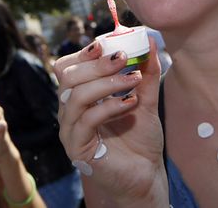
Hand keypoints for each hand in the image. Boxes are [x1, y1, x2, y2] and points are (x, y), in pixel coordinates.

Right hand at [55, 39, 168, 205]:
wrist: (146, 175)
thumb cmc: (139, 139)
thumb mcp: (144, 99)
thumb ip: (145, 72)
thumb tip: (150, 41)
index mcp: (78, 97)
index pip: (67, 67)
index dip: (85, 53)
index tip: (109, 44)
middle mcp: (69, 112)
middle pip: (68, 77)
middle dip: (97, 63)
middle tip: (123, 57)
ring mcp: (70, 130)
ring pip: (76, 95)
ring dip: (106, 82)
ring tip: (133, 80)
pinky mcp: (78, 148)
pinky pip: (87, 119)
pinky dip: (110, 106)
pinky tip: (130, 104)